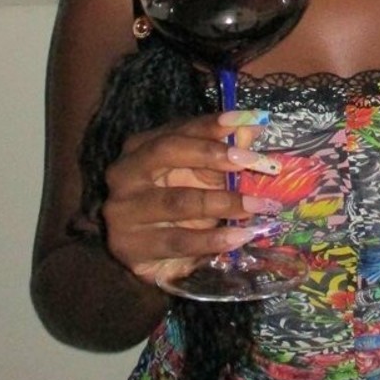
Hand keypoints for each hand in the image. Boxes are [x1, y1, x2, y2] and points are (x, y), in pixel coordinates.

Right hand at [101, 110, 281, 286]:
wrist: (156, 258)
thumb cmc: (181, 208)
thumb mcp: (204, 177)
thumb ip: (225, 154)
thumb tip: (253, 127)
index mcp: (140, 147)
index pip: (178, 129)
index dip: (212, 124)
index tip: (247, 121)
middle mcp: (124, 173)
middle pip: (166, 152)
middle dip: (212, 154)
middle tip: (252, 160)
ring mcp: (122, 211)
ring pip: (176, 201)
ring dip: (222, 202)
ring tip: (257, 205)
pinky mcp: (130, 247)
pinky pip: (177, 240)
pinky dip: (212, 239)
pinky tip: (239, 237)